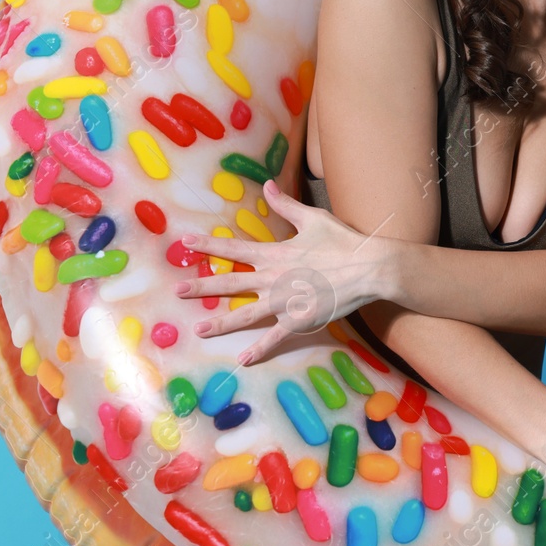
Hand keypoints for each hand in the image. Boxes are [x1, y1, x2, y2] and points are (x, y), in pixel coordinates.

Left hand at [173, 179, 396, 365]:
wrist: (368, 267)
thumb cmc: (343, 241)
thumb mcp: (313, 218)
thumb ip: (286, 205)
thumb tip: (268, 186)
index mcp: (275, 253)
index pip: (234, 248)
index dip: (208, 246)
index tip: (186, 245)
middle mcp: (273, 278)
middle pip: (230, 283)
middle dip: (202, 286)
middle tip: (177, 291)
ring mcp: (284, 301)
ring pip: (245, 313)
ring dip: (220, 322)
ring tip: (199, 329)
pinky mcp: (299, 320)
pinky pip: (274, 337)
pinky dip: (259, 349)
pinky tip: (243, 359)